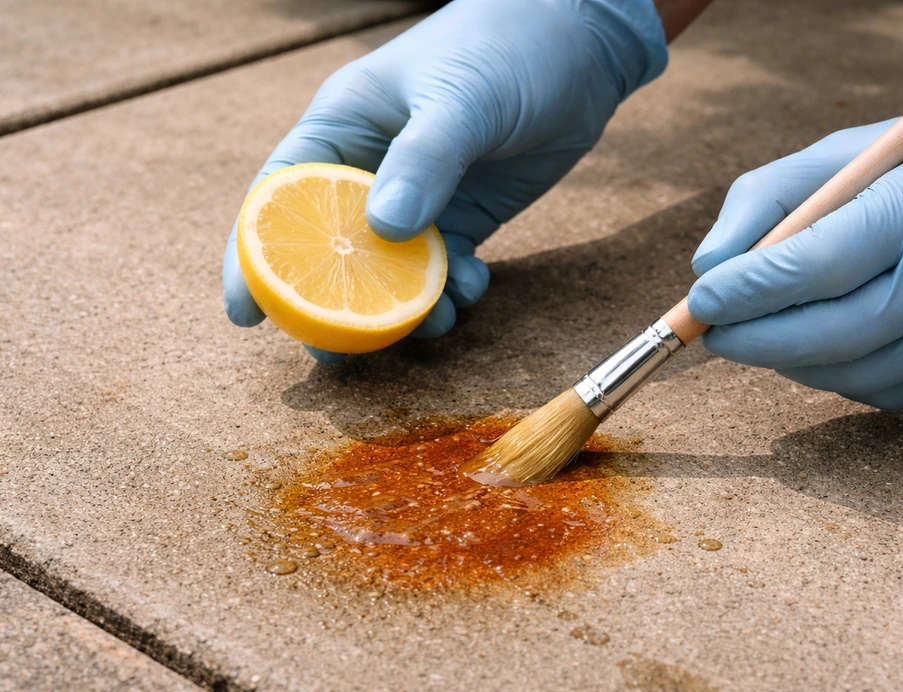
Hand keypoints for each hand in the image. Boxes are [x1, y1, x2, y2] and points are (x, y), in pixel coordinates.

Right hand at [223, 0, 666, 361]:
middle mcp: (372, 168)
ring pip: (393, 273)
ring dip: (407, 309)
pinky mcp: (464, 217)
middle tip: (337, 357)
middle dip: (335, 307)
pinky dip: (453, 290)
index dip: (252, 257)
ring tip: (434, 324)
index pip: (280, 196)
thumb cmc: (506, 46)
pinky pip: (444, 270)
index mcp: (344, 126)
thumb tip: (385, 232)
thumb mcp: (460, 98)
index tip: (244, 316)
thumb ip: (423, 160)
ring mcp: (419, 198)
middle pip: (333, 251)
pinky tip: (472, 287)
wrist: (581, 45)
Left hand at [686, 79, 902, 409]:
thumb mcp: (841, 155)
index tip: (701, 298)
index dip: (749, 289)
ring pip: (853, 372)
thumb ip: (765, 198)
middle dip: (756, 338)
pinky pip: (882, 391)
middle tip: (712, 331)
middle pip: (834, 333)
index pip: (818, 263)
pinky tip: (814, 346)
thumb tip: (707, 268)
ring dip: (787, 360)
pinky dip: (831, 374)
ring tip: (759, 332)